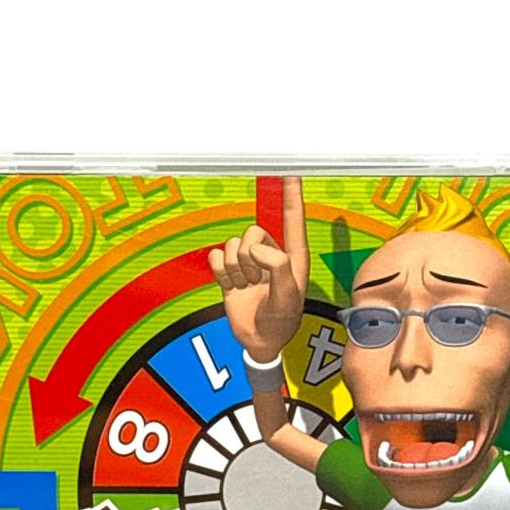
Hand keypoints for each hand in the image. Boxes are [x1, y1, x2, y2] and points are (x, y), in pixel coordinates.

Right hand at [208, 176, 309, 362]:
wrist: (259, 341)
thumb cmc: (281, 319)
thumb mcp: (288, 294)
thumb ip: (277, 265)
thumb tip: (256, 248)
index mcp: (292, 254)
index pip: (292, 217)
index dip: (290, 193)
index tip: (289, 168)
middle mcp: (270, 252)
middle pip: (252, 232)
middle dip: (250, 258)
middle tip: (257, 282)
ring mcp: (249, 262)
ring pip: (232, 245)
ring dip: (236, 270)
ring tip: (247, 288)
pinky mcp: (230, 272)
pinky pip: (217, 257)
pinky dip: (221, 273)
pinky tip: (232, 287)